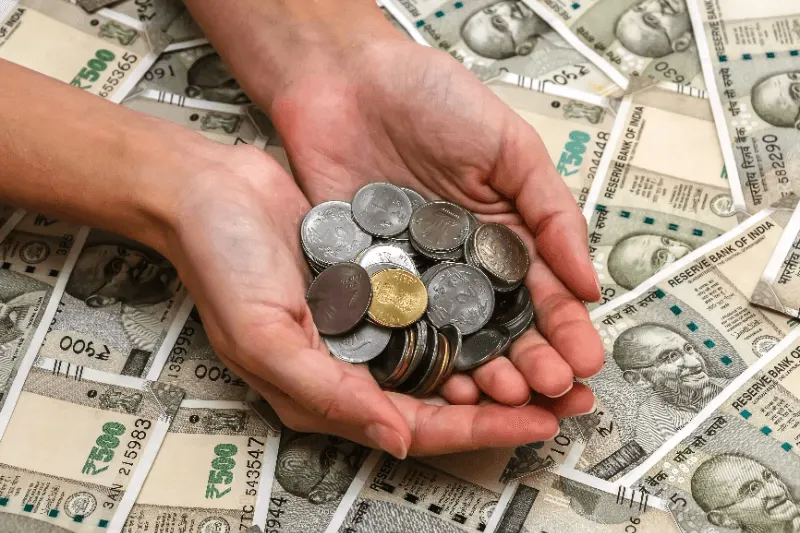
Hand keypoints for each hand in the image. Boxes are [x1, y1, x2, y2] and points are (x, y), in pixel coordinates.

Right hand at [165, 145, 593, 455]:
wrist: (208, 189)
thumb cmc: (220, 260)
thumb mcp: (263, 337)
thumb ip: (329, 393)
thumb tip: (398, 438)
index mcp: (327, 388)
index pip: (421, 424)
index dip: (484, 430)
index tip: (538, 423)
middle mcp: (355, 359)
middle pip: (446, 394)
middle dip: (509, 398)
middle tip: (566, 395)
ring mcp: (369, 318)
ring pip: (449, 350)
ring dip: (501, 356)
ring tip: (552, 356)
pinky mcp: (379, 278)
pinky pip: (436, 303)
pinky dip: (473, 311)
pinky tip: (510, 308)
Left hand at [265, 40, 603, 413]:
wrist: (346, 80)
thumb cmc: (432, 99)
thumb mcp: (510, 146)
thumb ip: (551, 212)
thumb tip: (590, 282)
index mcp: (505, 235)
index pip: (544, 294)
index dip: (566, 330)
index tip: (584, 361)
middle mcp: (463, 266)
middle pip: (503, 328)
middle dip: (532, 362)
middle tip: (552, 391)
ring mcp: (417, 277)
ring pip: (454, 337)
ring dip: (482, 371)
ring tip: (504, 396)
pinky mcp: (370, 281)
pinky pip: (396, 326)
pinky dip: (417, 353)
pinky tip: (440, 379)